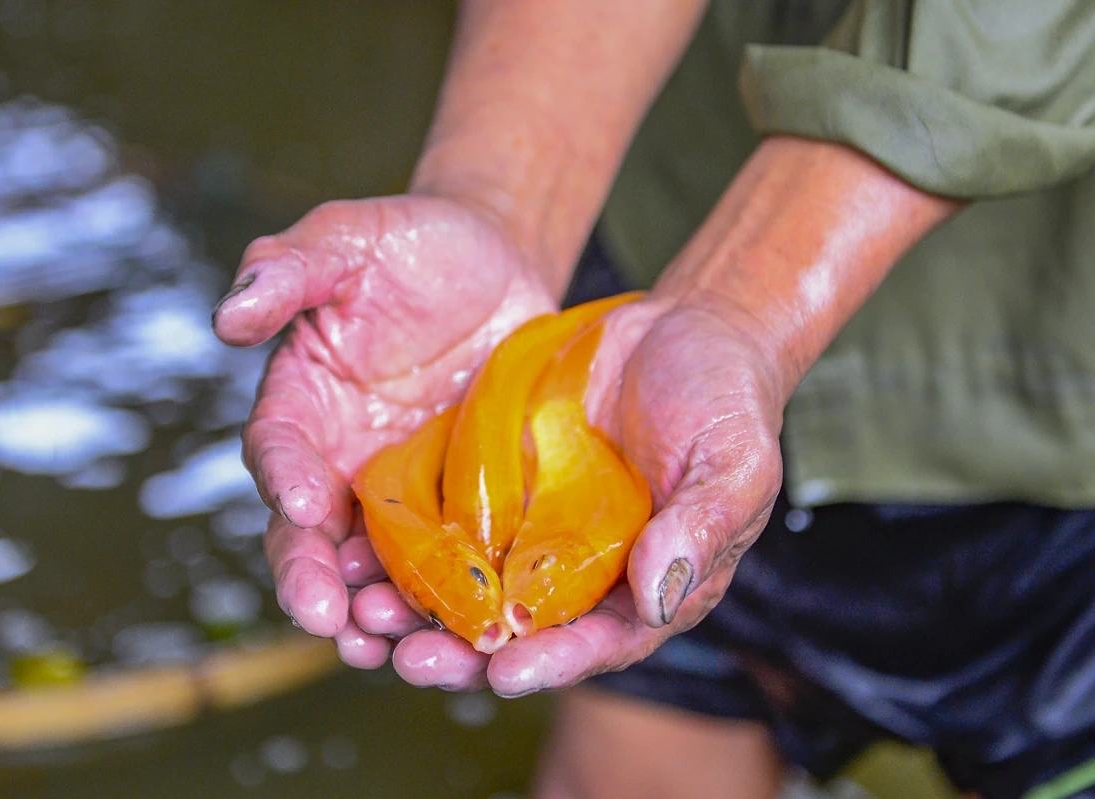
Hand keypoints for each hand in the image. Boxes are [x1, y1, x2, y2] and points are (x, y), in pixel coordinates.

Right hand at [212, 195, 554, 663]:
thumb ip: (289, 268)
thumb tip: (229, 317)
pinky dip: (449, 603)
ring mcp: (402, 492)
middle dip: (314, 582)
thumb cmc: (415, 244)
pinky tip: (467, 633)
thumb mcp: (350, 236)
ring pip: (375, 570)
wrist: (499, 263)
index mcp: (303, 404)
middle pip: (312, 536)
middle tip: (330, 622)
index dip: (285, 480)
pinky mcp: (463, 506)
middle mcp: (342, 461)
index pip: (276, 452)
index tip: (307, 504)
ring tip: (395, 646)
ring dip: (378, 613)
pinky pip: (449, 565)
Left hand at [351, 294, 785, 693]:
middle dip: (464, 652)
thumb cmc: (724, 401)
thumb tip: (656, 597)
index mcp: (644, 586)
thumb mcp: (732, 461)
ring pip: (470, 586)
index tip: (505, 673)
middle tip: (411, 658)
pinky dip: (407, 542)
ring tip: (369, 613)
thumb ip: (701, 527)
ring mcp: (533, 529)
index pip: (597, 642)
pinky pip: (447, 522)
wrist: (682, 329)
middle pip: (518, 632)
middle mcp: (580, 571)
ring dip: (419, 608)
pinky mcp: (497, 485)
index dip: (552, 661)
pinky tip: (362, 549)